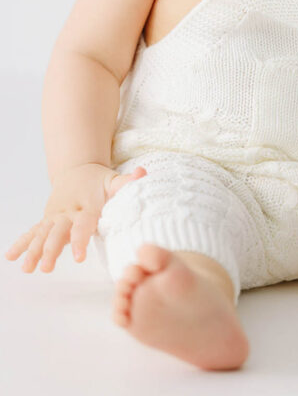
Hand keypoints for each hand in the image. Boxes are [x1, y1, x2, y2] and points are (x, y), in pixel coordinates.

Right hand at [5, 162, 146, 272]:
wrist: (78, 169)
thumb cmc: (99, 181)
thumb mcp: (114, 180)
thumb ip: (128, 182)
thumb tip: (143, 174)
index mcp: (86, 205)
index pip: (83, 223)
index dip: (80, 238)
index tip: (78, 256)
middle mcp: (67, 211)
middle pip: (58, 231)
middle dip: (51, 249)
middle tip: (46, 267)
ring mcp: (55, 216)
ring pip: (42, 234)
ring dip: (33, 250)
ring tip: (27, 269)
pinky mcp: (47, 220)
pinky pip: (32, 232)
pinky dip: (22, 243)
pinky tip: (11, 257)